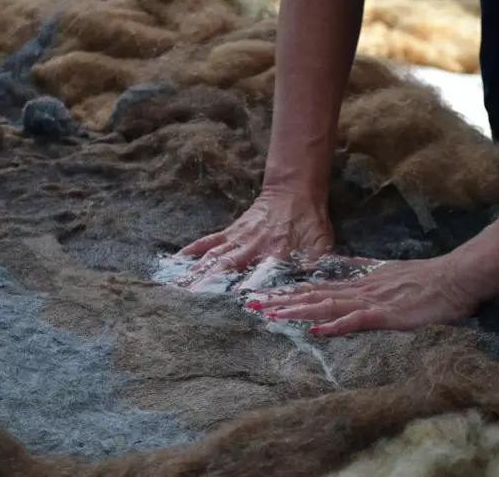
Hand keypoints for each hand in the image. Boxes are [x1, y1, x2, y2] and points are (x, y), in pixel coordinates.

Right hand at [177, 187, 333, 288]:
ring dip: (195, 272)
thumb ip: (318, 262)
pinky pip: (210, 240)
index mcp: (276, 253)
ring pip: (214, 257)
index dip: (244, 291)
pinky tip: (177, 260)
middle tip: (190, 302)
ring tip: (177, 287)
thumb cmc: (311, 221)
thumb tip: (315, 281)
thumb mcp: (322, 242)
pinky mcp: (232, 231)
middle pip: (227, 268)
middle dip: (208, 285)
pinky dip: (193, 249)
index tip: (230, 306)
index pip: (258, 277)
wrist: (296, 191)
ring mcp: (240, 238)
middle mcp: (253, 247)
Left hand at [256, 256, 479, 336]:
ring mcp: (372, 301)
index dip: (288, 291)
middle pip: (313, 295)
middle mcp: (359, 290)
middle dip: (281, 300)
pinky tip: (317, 329)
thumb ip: (361, 269)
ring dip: (299, 310)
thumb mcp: (387, 271)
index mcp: (358, 283)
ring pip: (328, 305)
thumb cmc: (425, 279)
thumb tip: (338, 265)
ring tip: (272, 314)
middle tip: (250, 304)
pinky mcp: (387, 314)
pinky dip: (336, 324)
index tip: (262, 294)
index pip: (316, 287)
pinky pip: (358, 320)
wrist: (455, 277)